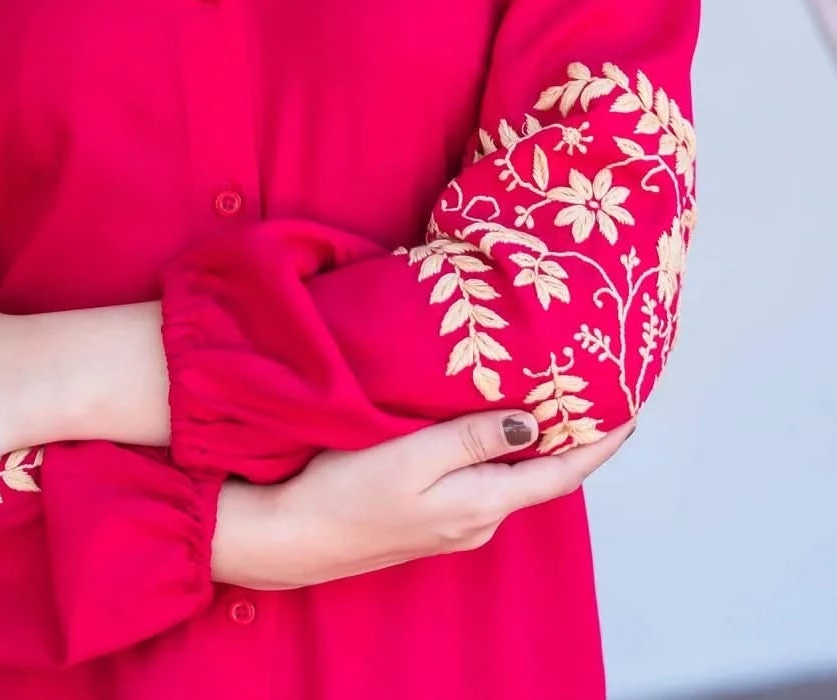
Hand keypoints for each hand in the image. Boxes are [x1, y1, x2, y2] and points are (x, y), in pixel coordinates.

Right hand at [210, 409, 636, 589]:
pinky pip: (485, 479)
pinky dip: (503, 450)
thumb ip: (471, 439)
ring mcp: (455, 523)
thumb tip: (532, 424)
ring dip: (535, 440)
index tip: (630, 411)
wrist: (293, 537)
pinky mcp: (433, 517)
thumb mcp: (409, 456)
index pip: (559, 473)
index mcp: (480, 504)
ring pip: (512, 475)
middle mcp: (478, 520)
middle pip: (541, 474)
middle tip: (591, 386)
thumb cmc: (343, 491)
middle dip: (570, 434)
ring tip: (551, 393)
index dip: (599, 443)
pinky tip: (494, 423)